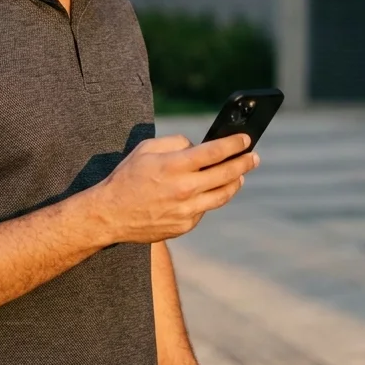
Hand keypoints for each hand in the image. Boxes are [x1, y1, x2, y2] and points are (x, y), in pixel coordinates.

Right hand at [97, 134, 258, 244]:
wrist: (110, 214)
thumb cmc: (127, 177)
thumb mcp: (146, 148)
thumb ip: (176, 142)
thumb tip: (198, 146)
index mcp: (174, 166)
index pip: (214, 152)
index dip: (234, 144)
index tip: (246, 139)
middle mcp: (184, 189)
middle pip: (227, 174)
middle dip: (244, 163)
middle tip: (254, 157)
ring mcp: (186, 210)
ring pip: (222, 195)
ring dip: (235, 183)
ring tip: (241, 175)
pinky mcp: (185, 225)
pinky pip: (205, 209)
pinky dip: (210, 198)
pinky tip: (211, 191)